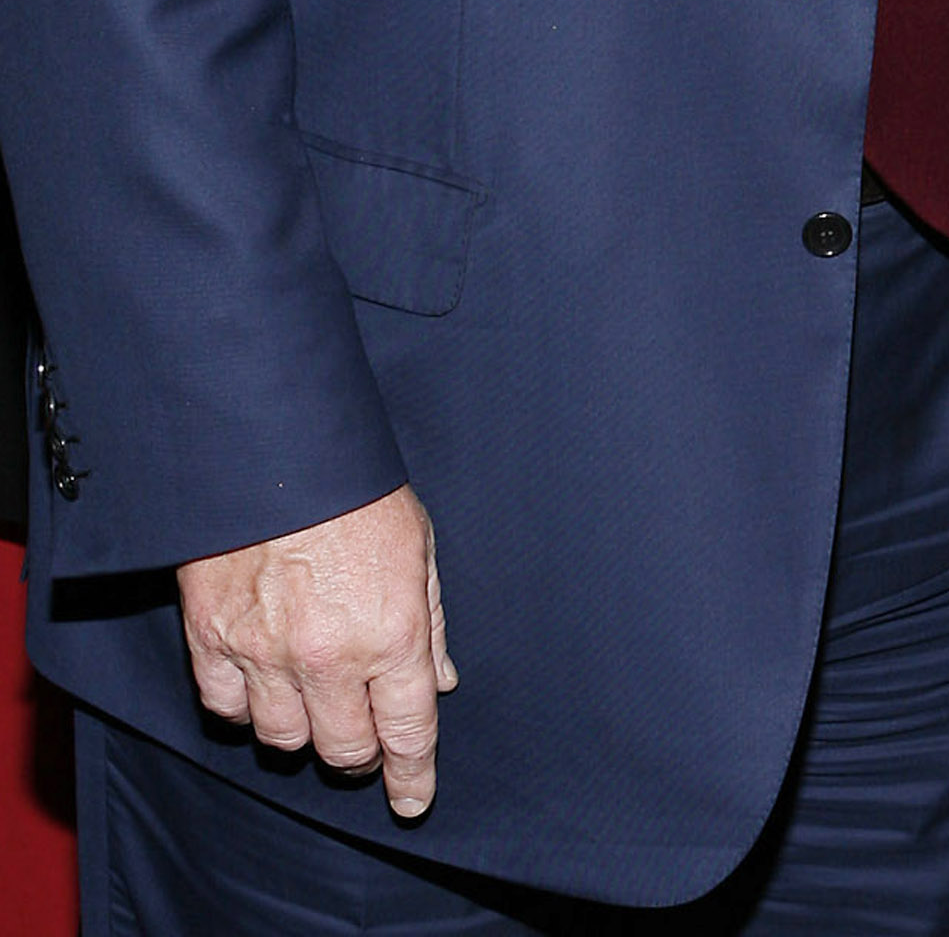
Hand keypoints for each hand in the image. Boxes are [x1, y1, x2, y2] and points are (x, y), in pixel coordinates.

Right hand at [177, 484, 455, 819]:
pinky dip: (244, 708)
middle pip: (344, 749)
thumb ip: (430, 621)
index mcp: (392, 631)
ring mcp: (265, 654)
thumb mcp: (418, 545)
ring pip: (283, 740)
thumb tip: (437, 683)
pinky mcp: (212, 640)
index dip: (411, 774)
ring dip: (303, 730)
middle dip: (359, 753)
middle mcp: (329, 656)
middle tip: (363, 736)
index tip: (411, 798)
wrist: (277, 449)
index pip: (406, 732)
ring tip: (313, 699)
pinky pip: (226, 709)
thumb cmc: (357, 490)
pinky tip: (262, 684)